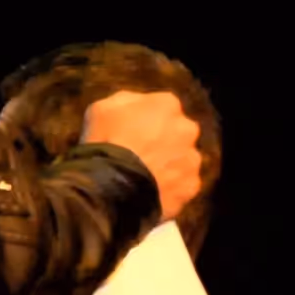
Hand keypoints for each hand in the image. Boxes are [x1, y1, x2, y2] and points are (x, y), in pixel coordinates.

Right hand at [80, 89, 205, 223]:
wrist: (110, 186)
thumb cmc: (105, 141)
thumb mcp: (101, 109)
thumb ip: (125, 102)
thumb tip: (134, 106)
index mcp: (167, 104)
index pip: (161, 107)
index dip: (144, 121)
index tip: (130, 133)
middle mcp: (187, 128)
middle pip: (176, 133)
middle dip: (162, 141)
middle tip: (139, 155)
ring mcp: (192, 159)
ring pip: (181, 159)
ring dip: (168, 165)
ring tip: (145, 177)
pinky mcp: (191, 186)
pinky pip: (181, 185)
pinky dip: (170, 187)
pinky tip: (151, 191)